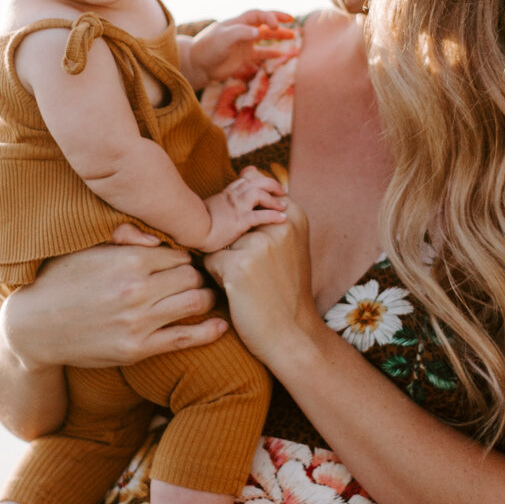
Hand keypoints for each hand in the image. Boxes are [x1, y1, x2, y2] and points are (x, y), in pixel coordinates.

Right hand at [0, 228, 223, 369]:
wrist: (32, 328)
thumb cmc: (59, 281)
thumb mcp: (86, 248)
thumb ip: (123, 235)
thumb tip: (157, 235)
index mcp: (128, 259)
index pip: (179, 252)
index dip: (184, 255)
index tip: (183, 260)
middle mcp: (137, 289)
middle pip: (192, 275)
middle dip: (198, 275)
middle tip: (200, 278)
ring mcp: (139, 322)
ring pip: (196, 302)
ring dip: (205, 298)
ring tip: (205, 296)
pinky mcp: (137, 349)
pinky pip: (186, 338)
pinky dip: (209, 331)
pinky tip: (221, 325)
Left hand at [186, 9, 295, 89]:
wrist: (198, 64)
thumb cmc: (208, 48)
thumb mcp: (224, 38)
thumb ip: (241, 33)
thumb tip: (260, 32)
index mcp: (238, 23)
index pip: (258, 15)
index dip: (269, 17)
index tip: (277, 25)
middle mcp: (242, 31)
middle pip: (264, 22)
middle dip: (277, 20)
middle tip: (292, 20)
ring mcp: (243, 44)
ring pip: (265, 37)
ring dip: (278, 36)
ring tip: (293, 36)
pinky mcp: (243, 57)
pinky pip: (260, 53)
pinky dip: (270, 53)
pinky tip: (281, 54)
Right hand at [200, 169, 288, 253]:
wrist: (189, 230)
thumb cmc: (192, 225)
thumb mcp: (201, 212)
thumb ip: (210, 211)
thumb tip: (209, 217)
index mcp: (224, 195)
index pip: (243, 181)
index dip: (256, 180)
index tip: (266, 185)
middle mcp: (232, 198)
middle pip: (255, 181)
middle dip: (271, 183)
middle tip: (282, 191)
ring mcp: (236, 208)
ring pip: (259, 193)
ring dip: (273, 199)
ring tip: (283, 205)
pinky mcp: (239, 221)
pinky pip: (260, 216)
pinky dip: (273, 215)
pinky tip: (282, 218)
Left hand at [202, 199, 321, 369]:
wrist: (291, 335)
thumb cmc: (284, 289)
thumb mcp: (286, 243)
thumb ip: (267, 206)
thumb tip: (248, 168)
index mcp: (294, 215)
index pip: (250, 204)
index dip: (247, 232)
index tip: (261, 255)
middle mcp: (279, 224)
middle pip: (233, 224)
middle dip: (235, 246)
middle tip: (258, 274)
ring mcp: (259, 244)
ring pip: (219, 242)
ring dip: (225, 262)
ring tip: (250, 283)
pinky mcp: (239, 265)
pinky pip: (210, 261)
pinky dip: (217, 278)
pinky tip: (239, 292)